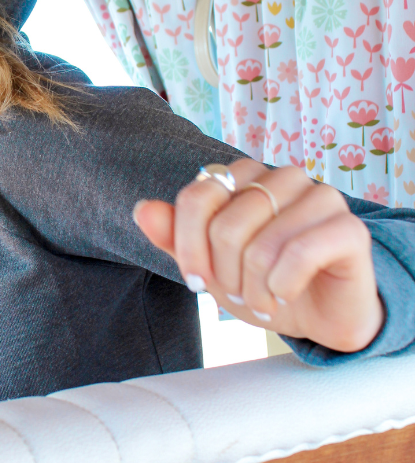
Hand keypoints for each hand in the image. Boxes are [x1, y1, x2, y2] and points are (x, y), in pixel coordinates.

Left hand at [134, 159, 383, 352]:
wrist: (319, 317)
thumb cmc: (262, 283)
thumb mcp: (209, 266)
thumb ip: (174, 237)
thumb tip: (142, 209)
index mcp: (246, 176)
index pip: (197, 198)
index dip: (187, 246)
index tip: (196, 281)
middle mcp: (284, 177)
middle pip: (226, 226)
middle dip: (225, 275)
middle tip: (240, 295)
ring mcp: (321, 197)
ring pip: (261, 245)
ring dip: (254, 288)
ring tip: (264, 299)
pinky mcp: (350, 228)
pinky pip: (300, 254)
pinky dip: (283, 286)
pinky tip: (286, 294)